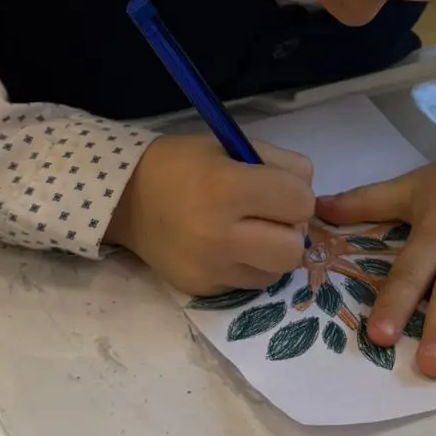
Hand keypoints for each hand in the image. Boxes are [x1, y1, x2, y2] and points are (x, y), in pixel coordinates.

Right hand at [106, 134, 314, 293]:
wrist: (126, 199)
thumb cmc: (182, 165)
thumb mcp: (230, 146)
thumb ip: (279, 164)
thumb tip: (309, 195)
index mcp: (226, 188)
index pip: (300, 201)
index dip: (296, 192)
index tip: (277, 187)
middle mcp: (219, 234)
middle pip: (294, 248)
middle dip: (290, 229)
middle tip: (270, 216)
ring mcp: (211, 268)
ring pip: (277, 271)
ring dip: (272, 251)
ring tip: (250, 232)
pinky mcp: (204, 289)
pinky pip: (250, 283)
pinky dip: (249, 266)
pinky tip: (229, 248)